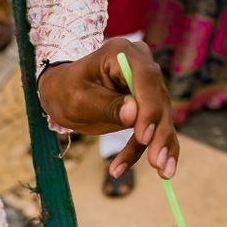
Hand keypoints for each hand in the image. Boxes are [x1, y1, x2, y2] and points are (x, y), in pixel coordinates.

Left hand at [38, 38, 178, 179]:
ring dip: (162, 146)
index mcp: (122, 53)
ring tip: (163, 172)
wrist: (62, 91)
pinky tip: (163, 171)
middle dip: (158, 134)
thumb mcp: (78, 99)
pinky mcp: (147, 106)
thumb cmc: (65, 90)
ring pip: (161, 118)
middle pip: (158, 100)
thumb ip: (106, 106)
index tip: (144, 137)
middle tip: (158, 163)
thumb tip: (134, 114)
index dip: (149, 108)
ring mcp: (147, 86)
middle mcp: (141, 66)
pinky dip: (158, 148)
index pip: (145, 79)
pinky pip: (156, 128)